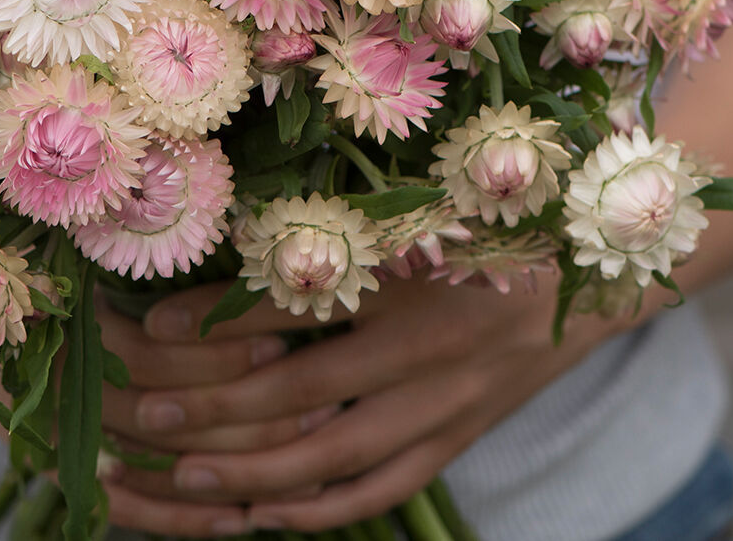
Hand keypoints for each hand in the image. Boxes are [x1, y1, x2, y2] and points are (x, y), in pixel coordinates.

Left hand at [97, 272, 621, 535]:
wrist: (587, 274)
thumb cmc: (485, 229)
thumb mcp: (408, 221)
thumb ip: (326, 243)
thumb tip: (226, 266)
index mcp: (407, 275)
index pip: (291, 307)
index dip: (214, 324)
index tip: (148, 333)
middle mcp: (424, 346)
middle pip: (298, 394)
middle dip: (212, 411)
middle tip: (144, 422)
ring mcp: (445, 402)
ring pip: (336, 456)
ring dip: (254, 473)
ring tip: (187, 481)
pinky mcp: (458, 437)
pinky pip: (385, 487)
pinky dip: (324, 508)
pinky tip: (268, 514)